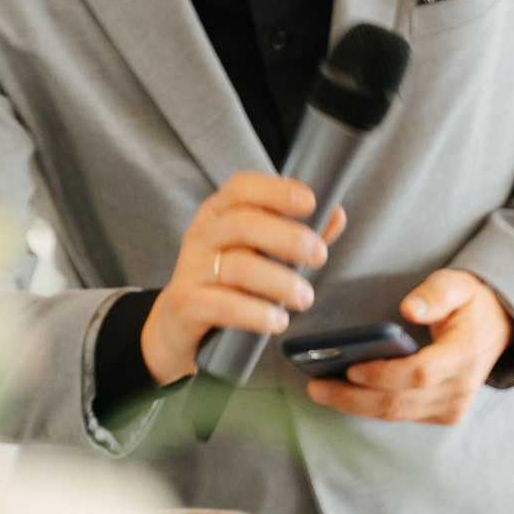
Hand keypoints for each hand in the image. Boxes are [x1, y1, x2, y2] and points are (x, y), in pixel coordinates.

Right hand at [141, 173, 345, 386]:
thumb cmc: (227, 282)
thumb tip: (335, 215)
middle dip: (290, 238)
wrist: (179, 324)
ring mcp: (190, 269)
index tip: (310, 202)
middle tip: (319, 256)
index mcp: (218, 213)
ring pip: (239, 267)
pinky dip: (257, 314)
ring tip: (303, 298)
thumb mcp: (258, 253)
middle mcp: (201, 235)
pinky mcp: (185, 303)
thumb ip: (296, 236)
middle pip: (244, 224)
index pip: (242, 188)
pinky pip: (224, 305)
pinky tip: (276, 321)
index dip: (277, 191)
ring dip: (281, 282)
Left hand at [306, 268, 510, 425]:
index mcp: (463, 356)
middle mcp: (458, 388)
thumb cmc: (471, 305)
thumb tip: (409, 309)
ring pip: (395, 414)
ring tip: (321, 390)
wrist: (498, 330)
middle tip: (316, 386)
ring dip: (355, 405)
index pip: (418, 374)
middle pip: (398, 402)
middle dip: (353, 397)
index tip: (351, 368)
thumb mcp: (459, 285)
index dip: (382, 374)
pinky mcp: (443, 415)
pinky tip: (344, 395)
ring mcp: (451, 407)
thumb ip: (436, 294)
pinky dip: (369, 407)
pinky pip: (400, 416)